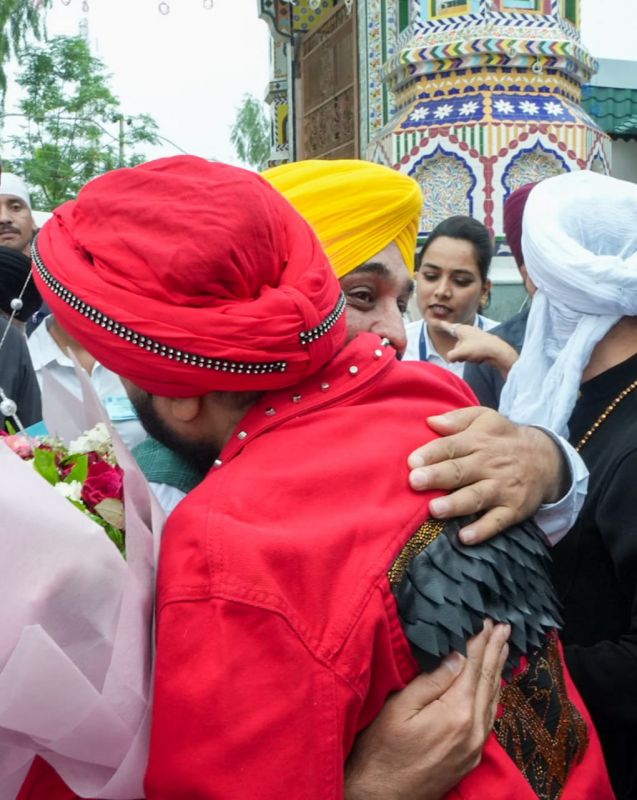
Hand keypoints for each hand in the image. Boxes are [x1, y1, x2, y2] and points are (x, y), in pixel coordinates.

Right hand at [345, 620, 509, 799]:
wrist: (382, 798)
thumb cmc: (382, 751)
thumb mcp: (399, 708)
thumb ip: (431, 681)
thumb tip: (457, 657)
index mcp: (456, 713)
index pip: (473, 667)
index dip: (480, 642)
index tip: (487, 622)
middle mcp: (473, 730)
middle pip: (488, 681)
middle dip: (496, 651)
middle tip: (504, 628)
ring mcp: (475, 746)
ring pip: (492, 700)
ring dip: (498, 671)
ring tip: (504, 649)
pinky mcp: (471, 757)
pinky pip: (489, 718)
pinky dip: (493, 695)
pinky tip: (493, 685)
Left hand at [407, 407, 568, 542]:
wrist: (546, 459)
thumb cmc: (503, 439)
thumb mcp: (485, 419)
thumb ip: (457, 419)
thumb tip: (430, 421)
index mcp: (477, 442)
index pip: (451, 446)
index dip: (431, 454)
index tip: (411, 461)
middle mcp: (488, 465)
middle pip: (459, 471)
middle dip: (437, 476)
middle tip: (415, 482)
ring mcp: (501, 489)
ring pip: (476, 497)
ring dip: (455, 504)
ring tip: (434, 509)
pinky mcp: (513, 510)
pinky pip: (497, 522)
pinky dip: (482, 530)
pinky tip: (465, 537)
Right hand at [441, 322, 517, 377]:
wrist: (498, 352)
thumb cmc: (479, 349)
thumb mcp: (459, 353)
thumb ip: (450, 356)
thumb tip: (451, 358)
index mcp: (462, 329)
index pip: (449, 327)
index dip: (442, 326)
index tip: (438, 322)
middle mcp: (469, 331)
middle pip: (457, 343)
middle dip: (458, 352)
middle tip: (462, 356)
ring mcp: (476, 337)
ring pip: (464, 348)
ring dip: (465, 355)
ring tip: (472, 357)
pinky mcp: (482, 344)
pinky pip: (472, 351)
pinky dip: (473, 356)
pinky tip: (478, 358)